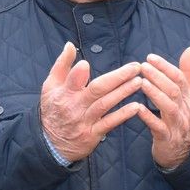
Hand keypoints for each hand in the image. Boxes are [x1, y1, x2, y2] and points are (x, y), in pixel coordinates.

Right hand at [40, 42, 142, 162]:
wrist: (51, 144)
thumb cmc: (53, 110)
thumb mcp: (50, 86)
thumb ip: (61, 65)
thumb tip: (70, 45)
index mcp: (64, 93)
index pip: (71, 81)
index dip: (77, 74)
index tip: (86, 64)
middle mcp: (74, 107)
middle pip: (97, 90)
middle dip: (118, 77)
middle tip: (136, 67)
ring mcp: (84, 121)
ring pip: (105, 105)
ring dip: (124, 92)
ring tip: (140, 81)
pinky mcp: (92, 134)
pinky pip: (109, 123)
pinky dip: (122, 115)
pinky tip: (136, 106)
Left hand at [136, 48, 189, 169]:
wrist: (183, 150)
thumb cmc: (181, 117)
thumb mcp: (186, 95)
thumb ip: (187, 73)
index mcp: (188, 97)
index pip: (179, 78)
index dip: (165, 67)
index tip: (150, 57)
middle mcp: (184, 109)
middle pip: (174, 90)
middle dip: (159, 77)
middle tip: (142, 66)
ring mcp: (177, 124)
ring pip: (169, 107)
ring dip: (155, 94)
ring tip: (141, 83)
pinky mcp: (167, 138)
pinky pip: (159, 127)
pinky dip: (149, 117)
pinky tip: (137, 108)